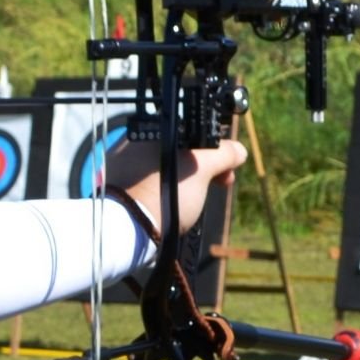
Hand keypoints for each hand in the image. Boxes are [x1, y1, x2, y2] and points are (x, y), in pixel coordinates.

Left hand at [105, 137, 247, 237]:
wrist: (128, 228)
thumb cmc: (165, 191)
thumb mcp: (202, 168)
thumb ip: (222, 153)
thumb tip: (238, 150)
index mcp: (146, 131)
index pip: (189, 132)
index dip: (214, 148)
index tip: (227, 167)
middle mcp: (129, 145)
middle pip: (179, 151)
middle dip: (205, 167)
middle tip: (223, 182)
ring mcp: (122, 167)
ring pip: (167, 169)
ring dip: (189, 181)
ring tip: (199, 199)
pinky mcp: (121, 190)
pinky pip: (151, 184)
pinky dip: (168, 192)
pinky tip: (177, 206)